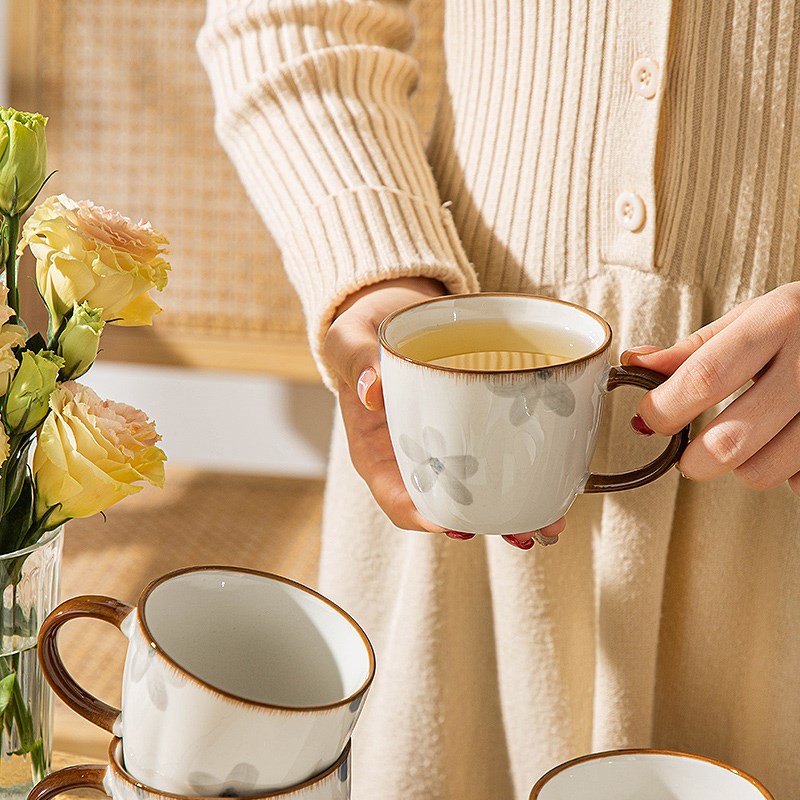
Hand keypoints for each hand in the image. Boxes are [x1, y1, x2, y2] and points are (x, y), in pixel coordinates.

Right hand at [323, 278, 566, 548]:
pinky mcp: (473, 430)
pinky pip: (496, 456)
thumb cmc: (364, 334)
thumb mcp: (349, 339)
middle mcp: (414, 459)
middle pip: (447, 507)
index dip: (424, 517)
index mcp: (377, 451)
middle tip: (523, 530)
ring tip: (552, 517)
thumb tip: (372, 390)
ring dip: (516, 509)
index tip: (454, 524)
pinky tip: (556, 477)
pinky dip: (526, 472)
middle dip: (485, 524)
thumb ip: (356, 359)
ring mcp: (446, 449)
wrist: (393, 317)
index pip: (397, 499)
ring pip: (480, 492)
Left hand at [621, 281, 799, 494]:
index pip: (704, 377)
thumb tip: (635, 364)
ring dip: (742, 466)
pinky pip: (799, 481)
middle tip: (688, 455)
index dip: (666, 408)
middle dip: (694, 459)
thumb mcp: (753, 319)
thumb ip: (693, 349)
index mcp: (777, 322)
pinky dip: (785, 471)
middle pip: (731, 440)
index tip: (651, 419)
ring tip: (749, 440)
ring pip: (763, 471)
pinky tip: (787, 442)